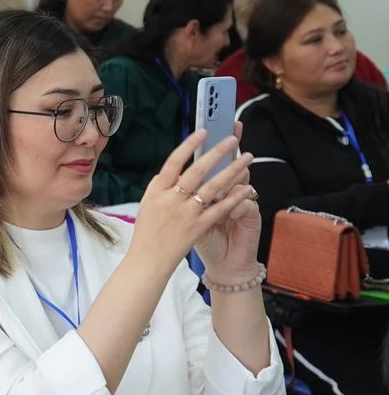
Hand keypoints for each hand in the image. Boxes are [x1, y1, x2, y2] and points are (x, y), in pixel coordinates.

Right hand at [132, 130, 256, 274]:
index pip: (174, 161)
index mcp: (156, 191)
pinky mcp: (198, 227)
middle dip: (217, 152)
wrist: (148, 261)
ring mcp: (186, 213)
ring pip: (214, 186)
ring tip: (247, 159)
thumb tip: (170, 172)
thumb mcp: (146, 206)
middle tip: (232, 139)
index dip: (189, 145)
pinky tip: (247, 188)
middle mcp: (171, 199)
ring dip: (233, 170)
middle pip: (197, 169)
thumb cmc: (146, 234)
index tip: (202, 132)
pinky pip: (221, 208)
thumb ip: (159, 188)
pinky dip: (235, 197)